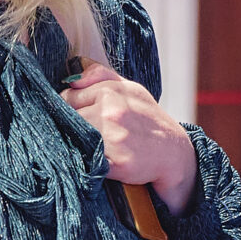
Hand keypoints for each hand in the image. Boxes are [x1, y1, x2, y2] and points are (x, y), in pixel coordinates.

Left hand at [63, 62, 198, 215]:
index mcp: (111, 92)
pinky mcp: (115, 164)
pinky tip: (96, 159)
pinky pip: (86, 161)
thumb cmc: (148, 119)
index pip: (67, 98)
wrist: (173, 152)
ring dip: (77, 144)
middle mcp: (110, 112)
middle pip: (68, 119)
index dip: (68, 107)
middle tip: (84, 132)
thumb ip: (101, 75)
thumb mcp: (131, 89)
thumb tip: (72, 78)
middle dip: (72, 126)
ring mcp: (113, 138)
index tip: (78, 115)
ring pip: (75, 139)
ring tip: (92, 145)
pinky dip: (87, 161)